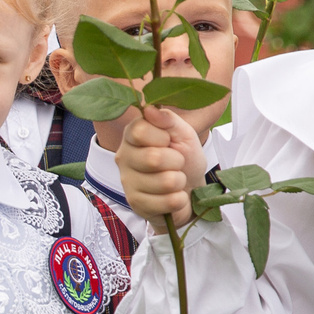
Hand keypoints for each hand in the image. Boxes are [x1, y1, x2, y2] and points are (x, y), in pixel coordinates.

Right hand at [116, 105, 207, 230]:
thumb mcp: (182, 133)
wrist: (190, 189)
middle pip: (153, 158)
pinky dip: (179, 199)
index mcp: (132, 136)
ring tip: (175, 180)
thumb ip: (167, 119)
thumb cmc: (184, 157)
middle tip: (176, 163)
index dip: (162, 137)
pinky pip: (168, 202)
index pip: (140, 131)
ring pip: (165, 182)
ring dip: (180, 181)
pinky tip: (172, 196)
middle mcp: (124, 157)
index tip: (168, 141)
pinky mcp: (136, 204)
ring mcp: (128, 183)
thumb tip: (150, 108)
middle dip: (176, 161)